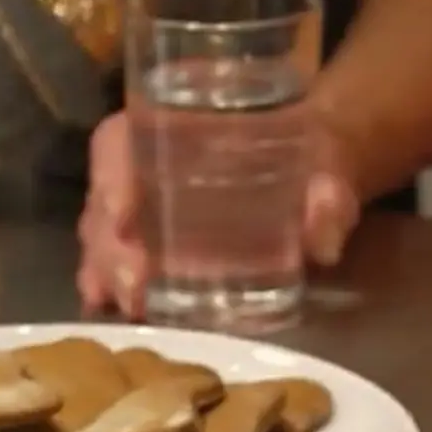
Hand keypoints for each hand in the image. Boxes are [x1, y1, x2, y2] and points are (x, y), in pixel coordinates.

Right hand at [78, 109, 362, 318]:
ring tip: (123, 305)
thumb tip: (324, 237)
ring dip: (105, 272)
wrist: (315, 172)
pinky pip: (115, 261)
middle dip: (110, 246)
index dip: (112, 176)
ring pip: (101, 233)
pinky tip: (112, 309)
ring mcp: (142, 205)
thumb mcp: (329, 164)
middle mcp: (146, 160)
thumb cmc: (313, 156)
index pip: (121, 140)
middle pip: (104, 197)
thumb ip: (330, 196)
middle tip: (134, 287)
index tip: (123, 216)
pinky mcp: (147, 242)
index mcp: (178, 122)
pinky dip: (110, 286)